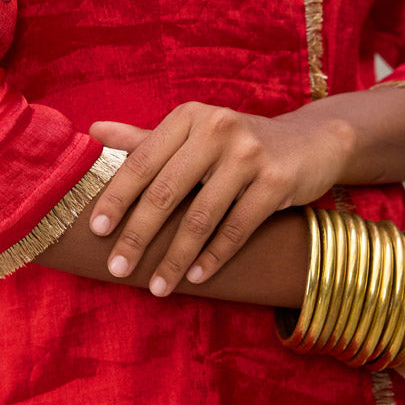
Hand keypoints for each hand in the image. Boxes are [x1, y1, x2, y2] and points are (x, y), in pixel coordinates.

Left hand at [88, 101, 353, 296]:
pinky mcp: (276, 180)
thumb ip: (144, 138)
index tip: (95, 231)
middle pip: (166, 191)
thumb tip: (93, 132)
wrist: (311, 141)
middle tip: (118, 269)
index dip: (116, 197)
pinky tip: (196, 278)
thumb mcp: (193, 133)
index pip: (142, 161)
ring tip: (157, 287)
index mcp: (188, 117)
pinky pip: (236, 228)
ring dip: (175, 258)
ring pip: (201, 217)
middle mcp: (216, 129)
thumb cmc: (238, 144)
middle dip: (138, 235)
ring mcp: (249, 154)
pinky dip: (214, 257)